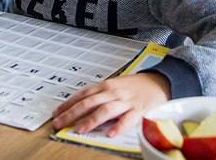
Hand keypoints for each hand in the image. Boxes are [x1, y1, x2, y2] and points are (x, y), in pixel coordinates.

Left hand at [51, 72, 170, 136]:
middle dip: (72, 113)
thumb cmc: (135, 86)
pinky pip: (128, 119)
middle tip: (59, 122)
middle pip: (89, 102)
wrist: (159, 81)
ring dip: (91, 120)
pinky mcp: (139, 109)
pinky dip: (119, 126)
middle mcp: (113, 92)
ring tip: (79, 129)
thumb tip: (81, 108)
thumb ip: (100, 96)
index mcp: (106, 86)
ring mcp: (125, 101)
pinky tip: (110, 134)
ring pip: (105, 110)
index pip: (82, 95)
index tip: (56, 113)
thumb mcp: (114, 86)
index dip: (68, 104)